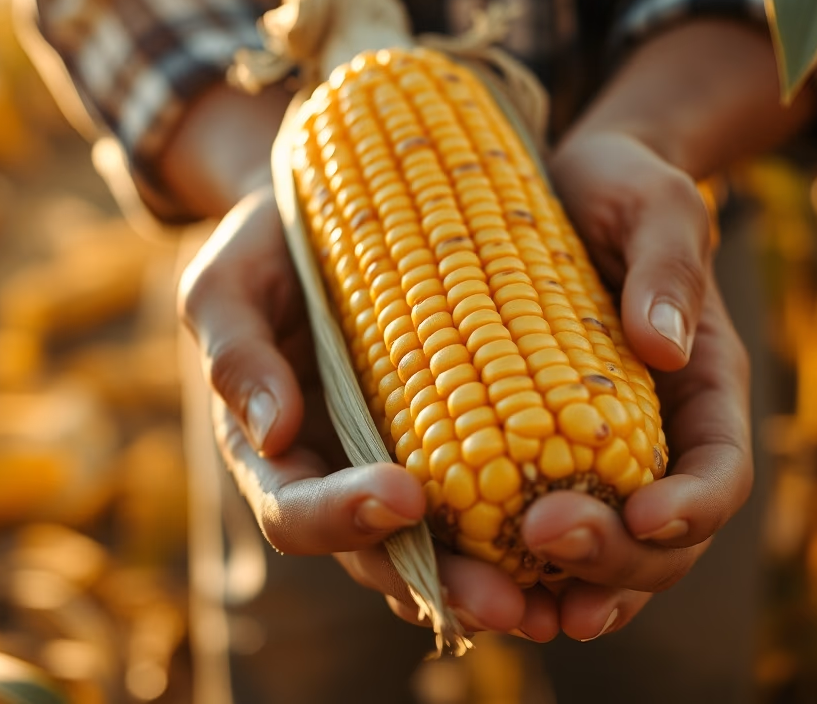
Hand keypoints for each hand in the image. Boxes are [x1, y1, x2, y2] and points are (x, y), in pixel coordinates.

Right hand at [179, 190, 560, 640]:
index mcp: (274, 454)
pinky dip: (528, 544)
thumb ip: (235, 347)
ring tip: (553, 604)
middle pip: (382, 559)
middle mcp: (341, 484)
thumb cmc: (275, 244)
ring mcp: (403, 477)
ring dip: (495, 587)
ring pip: (444, 558)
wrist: (352, 212)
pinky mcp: (464, 454)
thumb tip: (273, 433)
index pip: (294, 510)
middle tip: (504, 601)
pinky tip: (584, 551)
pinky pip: (493, 514)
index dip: (342, 517)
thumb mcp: (232, 275)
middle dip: (440, 585)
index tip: (403, 496)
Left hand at [522, 122, 751, 641]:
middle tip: (546, 540)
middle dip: (616, 558)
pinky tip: (476, 581)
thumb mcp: (654, 204)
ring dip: (571, 591)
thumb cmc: (622, 189)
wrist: (568, 189)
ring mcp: (600, 458)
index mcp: (703, 389)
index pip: (719, 474)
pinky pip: (540, 531)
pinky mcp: (539, 458)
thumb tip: (662, 346)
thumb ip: (669, 267)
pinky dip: (519, 569)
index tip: (645, 515)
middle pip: (663, 540)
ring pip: (605, 556)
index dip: (691, 509)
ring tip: (522, 610)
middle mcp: (658, 440)